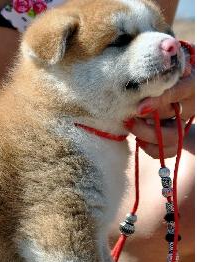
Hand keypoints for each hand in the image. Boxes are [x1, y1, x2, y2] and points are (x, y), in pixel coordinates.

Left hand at [125, 43, 193, 158]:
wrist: (164, 84)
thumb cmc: (159, 68)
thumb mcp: (163, 62)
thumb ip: (163, 60)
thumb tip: (164, 51)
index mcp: (191, 82)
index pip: (183, 90)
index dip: (161, 100)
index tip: (140, 108)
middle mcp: (190, 104)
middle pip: (173, 116)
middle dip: (148, 119)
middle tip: (129, 116)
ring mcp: (183, 123)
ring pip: (171, 137)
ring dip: (146, 134)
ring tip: (130, 124)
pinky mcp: (176, 139)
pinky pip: (167, 151)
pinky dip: (151, 149)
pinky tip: (140, 140)